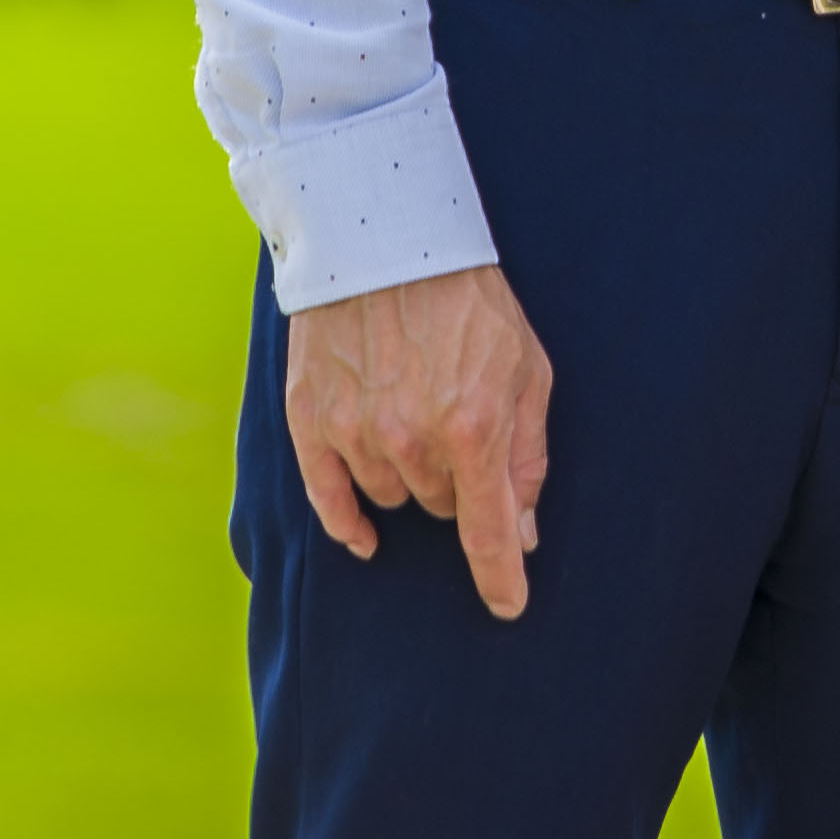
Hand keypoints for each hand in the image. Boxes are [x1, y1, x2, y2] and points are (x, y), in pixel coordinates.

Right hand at [282, 262, 554, 618]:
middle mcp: (411, 439)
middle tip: (459, 427)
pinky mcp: (312, 416)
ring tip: (414, 416)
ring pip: (392, 498)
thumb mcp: (526, 367)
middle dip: (458, 483)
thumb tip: (524, 531)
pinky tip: (363, 536)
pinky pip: (328, 496)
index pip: (487, 534)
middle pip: (441, 508)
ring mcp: (355, 431)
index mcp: (472, 428)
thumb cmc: (469, 299)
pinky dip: (347, 522)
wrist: (386, 233)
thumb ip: (527, 454)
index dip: (501, 578)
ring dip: (409, 477)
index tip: (509, 606)